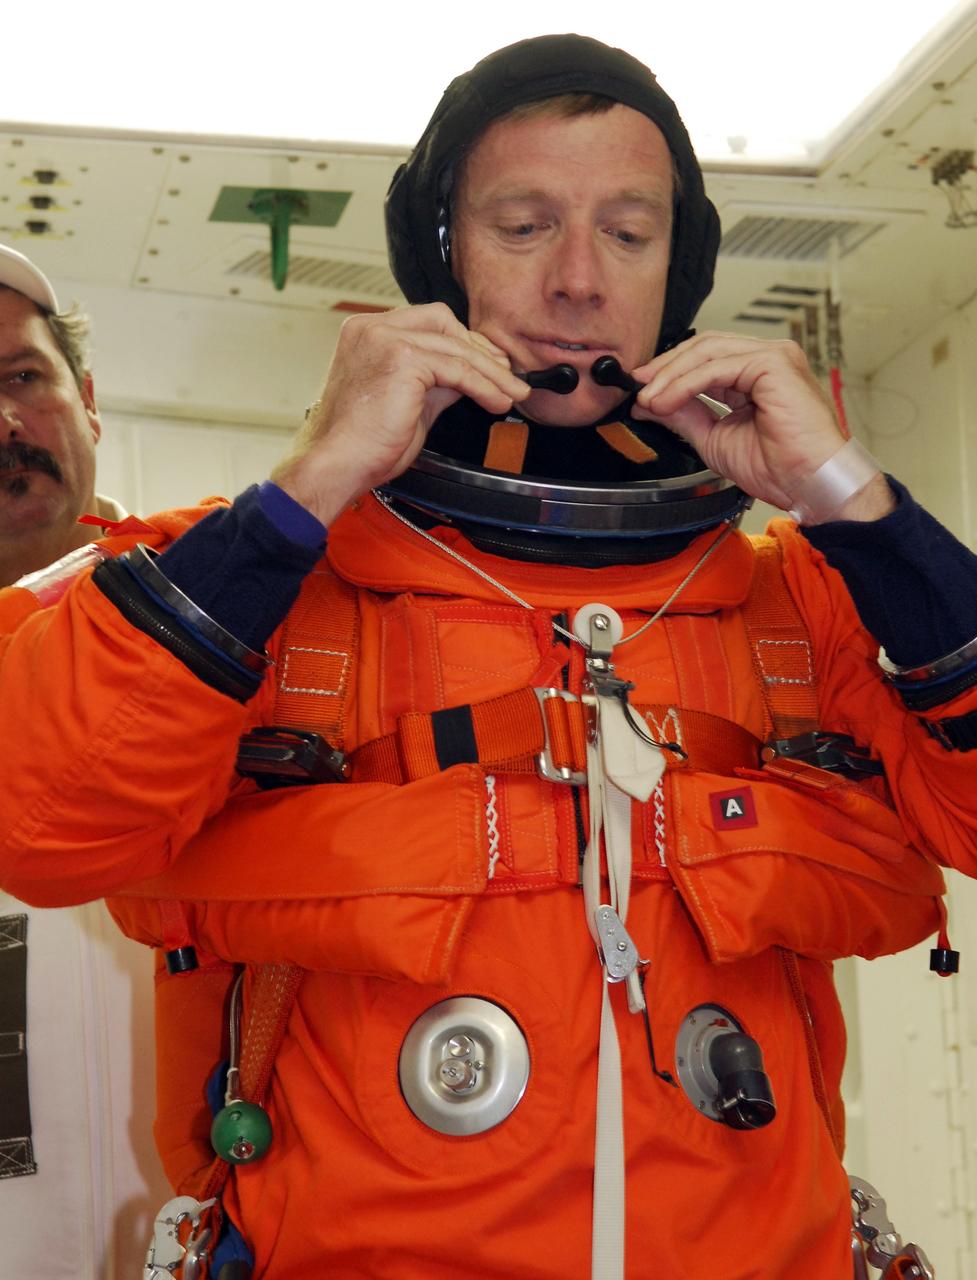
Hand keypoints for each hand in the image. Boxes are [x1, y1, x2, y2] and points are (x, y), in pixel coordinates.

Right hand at [271, 303, 528, 525]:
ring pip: (455, 347)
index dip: (463, 342)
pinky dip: (483, 385)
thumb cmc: (361, 444)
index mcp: (367, 333)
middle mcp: (372, 327)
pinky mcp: (401, 357)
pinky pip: (457, 369)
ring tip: (512, 394)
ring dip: (491, 372)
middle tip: (507, 375)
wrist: (336, 464)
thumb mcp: (407, 403)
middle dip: (480, 349)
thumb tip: (466, 378)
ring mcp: (385, 338)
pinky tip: (496, 401)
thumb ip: (434, 383)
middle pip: (443, 321)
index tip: (490, 363)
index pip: (427, 322)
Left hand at [631, 332, 847, 511]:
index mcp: (756, 374)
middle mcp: (766, 358)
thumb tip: (651, 403)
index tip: (640, 391)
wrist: (811, 484)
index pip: (705, 358)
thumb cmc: (779, 467)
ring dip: (670, 375)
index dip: (669, 371)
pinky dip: (685, 383)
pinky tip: (667, 401)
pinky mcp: (774, 363)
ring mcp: (773, 356)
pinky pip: (717, 367)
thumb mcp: (715, 438)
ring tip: (649, 399)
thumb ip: (685, 415)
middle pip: (703, 346)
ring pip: (707, 352)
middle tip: (637, 388)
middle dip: (664, 367)